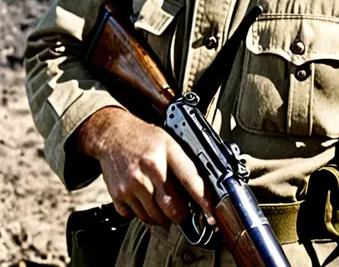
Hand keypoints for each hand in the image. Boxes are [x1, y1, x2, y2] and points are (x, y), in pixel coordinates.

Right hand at [76, 106, 214, 225]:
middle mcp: (150, 167)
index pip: (189, 177)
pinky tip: (143, 197)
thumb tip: (201, 189)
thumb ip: (183, 163)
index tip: (211, 212)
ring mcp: (133, 183)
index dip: (203, 198)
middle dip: (180, 214)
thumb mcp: (169, 141)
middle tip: (181, 209)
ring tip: (159, 200)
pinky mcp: (119, 195)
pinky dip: (143, 213)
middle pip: (172, 207)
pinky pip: (137, 217)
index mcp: (167, 151)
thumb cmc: (144, 138)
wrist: (113, 134)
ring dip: (161, 215)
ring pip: (155, 216)